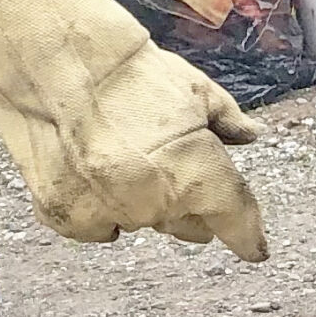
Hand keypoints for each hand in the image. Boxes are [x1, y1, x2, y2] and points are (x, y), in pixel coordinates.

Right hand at [0, 0, 268, 261]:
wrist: (58, 67)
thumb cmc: (135, 73)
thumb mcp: (197, 89)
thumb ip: (227, 121)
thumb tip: (250, 136)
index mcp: (199, 175)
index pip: (235, 220)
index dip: (249, 236)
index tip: (256, 249)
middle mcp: (158, 205)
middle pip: (191, 225)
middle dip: (196, 206)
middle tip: (186, 169)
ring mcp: (109, 214)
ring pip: (144, 222)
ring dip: (147, 201)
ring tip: (132, 154)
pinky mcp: (66, 216)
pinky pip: (97, 224)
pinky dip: (102, 207)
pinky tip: (97, 174)